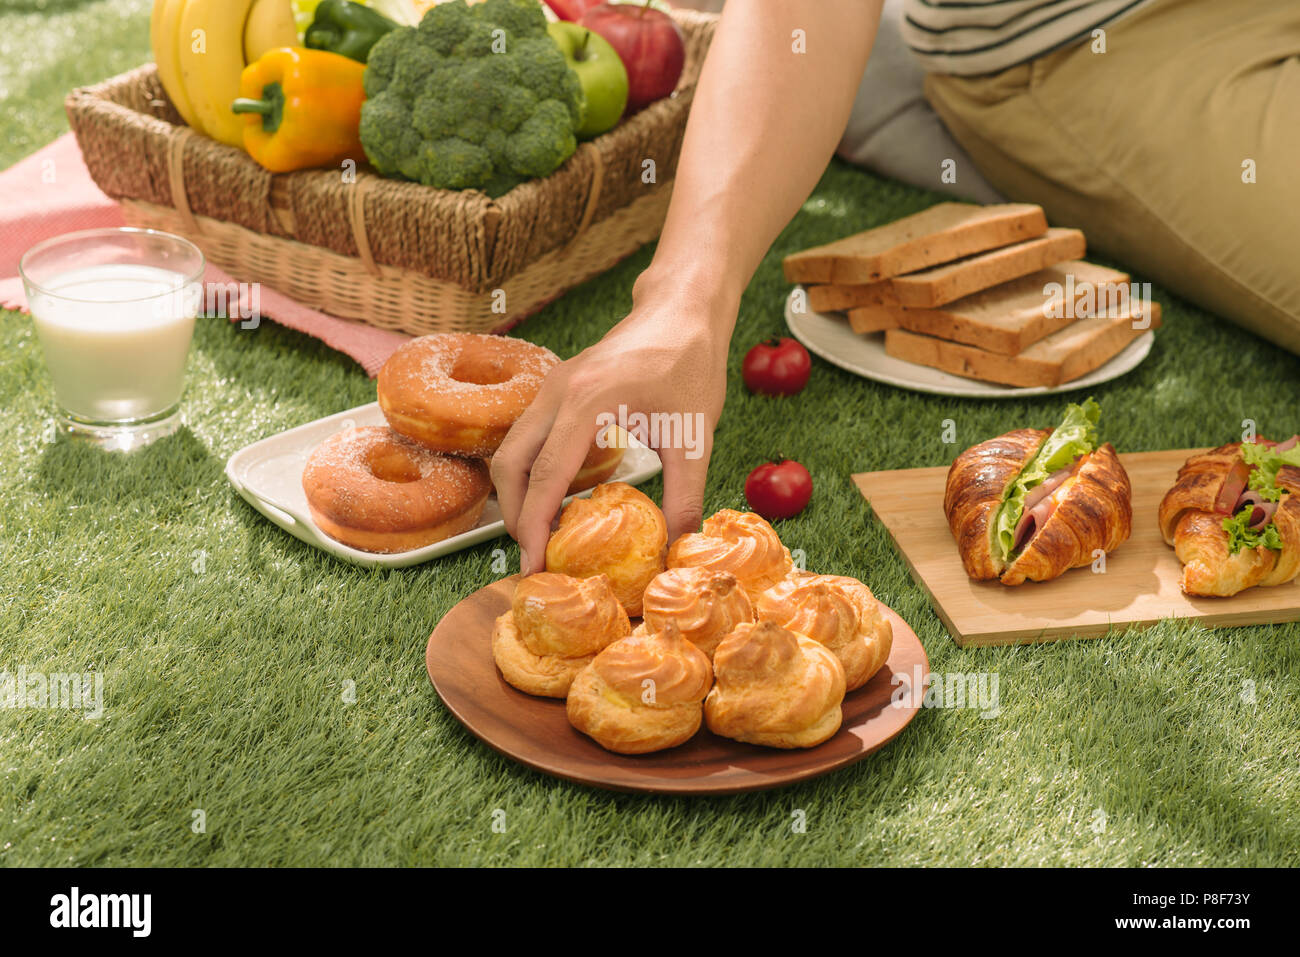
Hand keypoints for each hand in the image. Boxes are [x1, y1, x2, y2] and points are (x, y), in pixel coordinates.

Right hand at [493, 280, 732, 573]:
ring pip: (511, 450)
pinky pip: (528, 438)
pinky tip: (561, 499)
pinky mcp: (556, 389)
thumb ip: (685, 495)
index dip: (535, 526)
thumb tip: (679, 547)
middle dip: (514, 515)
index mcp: (587, 402)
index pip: (545, 476)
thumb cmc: (690, 363)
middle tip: (536, 556)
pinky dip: (531, 472)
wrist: (682, 311)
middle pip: (510, 465)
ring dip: (519, 494)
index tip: (534, 566)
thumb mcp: (695, 436)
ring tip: (546, 534)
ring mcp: (551, 388)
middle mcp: (557, 393)